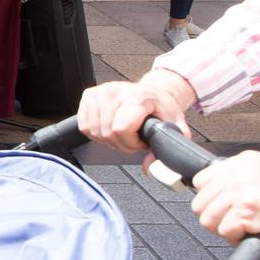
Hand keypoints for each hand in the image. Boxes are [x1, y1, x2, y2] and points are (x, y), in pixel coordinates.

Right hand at [77, 70, 196, 153]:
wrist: (153, 92)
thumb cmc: (162, 108)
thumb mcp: (174, 127)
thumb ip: (167, 148)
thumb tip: (149, 168)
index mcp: (139, 96)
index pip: (121, 129)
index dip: (131, 143)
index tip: (141, 141)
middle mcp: (116, 91)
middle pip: (107, 133)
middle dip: (121, 144)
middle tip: (134, 139)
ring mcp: (100, 92)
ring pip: (94, 131)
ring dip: (108, 140)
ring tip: (123, 134)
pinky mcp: (88, 95)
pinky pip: (84, 126)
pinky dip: (96, 133)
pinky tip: (109, 129)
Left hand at [192, 151, 259, 252]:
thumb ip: (247, 177)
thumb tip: (224, 189)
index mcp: (247, 161)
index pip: (203, 179)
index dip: (210, 198)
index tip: (221, 206)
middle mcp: (242, 173)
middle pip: (201, 200)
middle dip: (213, 215)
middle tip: (231, 221)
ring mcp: (244, 192)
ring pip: (207, 216)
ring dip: (221, 228)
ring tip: (240, 229)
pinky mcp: (249, 213)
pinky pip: (223, 230)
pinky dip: (233, 238)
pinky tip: (249, 234)